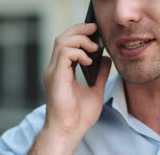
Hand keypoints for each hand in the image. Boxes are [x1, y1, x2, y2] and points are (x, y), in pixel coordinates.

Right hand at [29, 23, 111, 153]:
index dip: (79, 33)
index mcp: (61, 70)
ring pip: (62, 41)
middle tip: (95, 28)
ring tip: (93, 48)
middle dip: (79, 29)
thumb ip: (100, 74)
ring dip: (80, 40)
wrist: (70, 130)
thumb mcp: (96, 90)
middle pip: (62, 37)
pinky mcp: (56, 76)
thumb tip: (106, 59)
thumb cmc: (79, 116)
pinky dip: (79, 52)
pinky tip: (89, 60)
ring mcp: (53, 71)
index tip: (95, 30)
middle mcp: (54, 68)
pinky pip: (65, 53)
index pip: (66, 43)